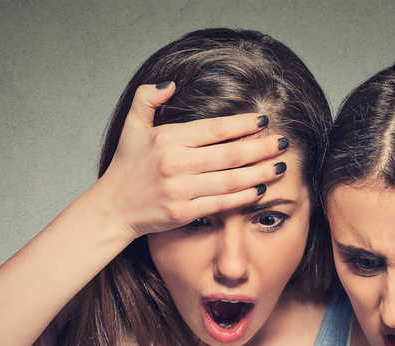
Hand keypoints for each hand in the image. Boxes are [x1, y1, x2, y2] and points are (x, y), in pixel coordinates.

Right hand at [94, 82, 289, 238]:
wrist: (111, 209)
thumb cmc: (125, 167)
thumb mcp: (131, 127)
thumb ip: (147, 99)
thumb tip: (170, 83)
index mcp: (166, 139)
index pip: (214, 129)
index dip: (242, 125)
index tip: (263, 121)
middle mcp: (174, 163)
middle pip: (229, 155)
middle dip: (261, 148)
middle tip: (283, 143)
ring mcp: (179, 190)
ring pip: (230, 180)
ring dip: (260, 173)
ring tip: (280, 166)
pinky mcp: (182, 213)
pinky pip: (221, 204)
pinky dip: (243, 197)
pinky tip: (260, 189)